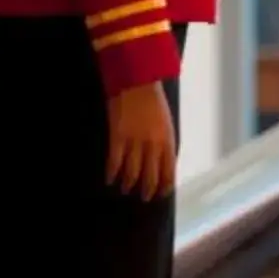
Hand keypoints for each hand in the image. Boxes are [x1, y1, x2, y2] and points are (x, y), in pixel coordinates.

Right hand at [106, 82, 176, 202]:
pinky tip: (109, 179)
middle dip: (148, 189)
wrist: (137, 79)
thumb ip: (165, 141)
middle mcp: (153, 143)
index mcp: (168, 139)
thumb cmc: (152, 98)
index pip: (169, 170)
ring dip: (129, 183)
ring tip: (126, 189)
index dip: (165, 185)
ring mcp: (135, 141)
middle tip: (144, 198)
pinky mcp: (117, 135)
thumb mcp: (166, 121)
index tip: (162, 194)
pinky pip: (115, 160)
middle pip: (151, 175)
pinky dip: (112, 172)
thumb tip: (163, 160)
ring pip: (132, 171)